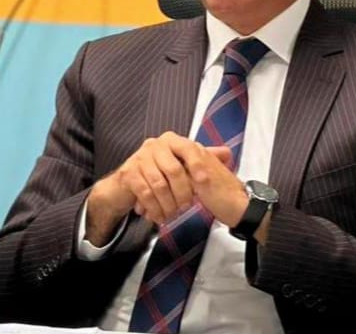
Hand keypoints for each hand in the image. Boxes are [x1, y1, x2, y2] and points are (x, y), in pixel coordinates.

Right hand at [86, 132, 231, 244]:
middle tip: (187, 206)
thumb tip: (227, 153)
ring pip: (159, 185)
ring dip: (168, 203)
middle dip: (182, 192)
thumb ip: (203, 158)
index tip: (204, 182)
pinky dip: (154, 207)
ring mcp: (140, 158)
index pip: (188, 147)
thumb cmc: (159, 173)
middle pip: (174, 170)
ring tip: (173, 214)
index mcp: (171, 140)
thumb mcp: (183, 164)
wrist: (127, 185)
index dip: (198, 165)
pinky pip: (144, 193)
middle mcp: (155, 145)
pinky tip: (159, 215)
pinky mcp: (129, 173)